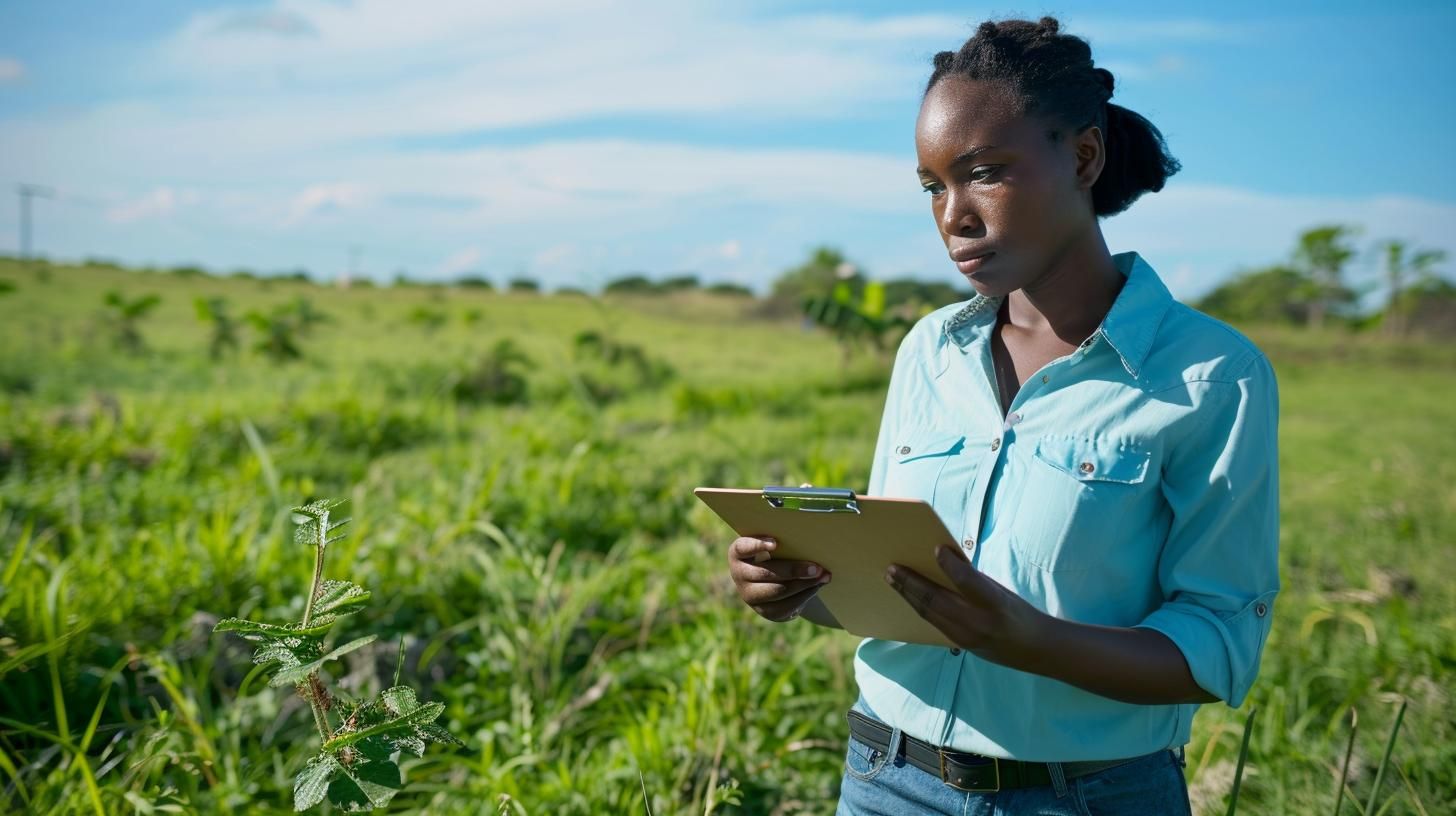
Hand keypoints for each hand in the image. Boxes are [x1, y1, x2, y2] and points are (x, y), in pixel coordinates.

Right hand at [727, 536, 831, 621]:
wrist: (772, 580)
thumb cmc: (775, 553)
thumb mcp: (773, 545)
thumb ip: (784, 542)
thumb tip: (811, 544)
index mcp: (738, 553)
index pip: (742, 548)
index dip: (757, 545)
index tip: (775, 543)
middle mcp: (739, 575)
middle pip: (767, 573)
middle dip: (794, 570)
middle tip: (816, 567)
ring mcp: (749, 596)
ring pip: (779, 591)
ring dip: (804, 584)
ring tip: (823, 576)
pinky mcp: (764, 611)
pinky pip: (786, 606)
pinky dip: (805, 595)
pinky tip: (817, 586)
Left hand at [885, 542, 1044, 662]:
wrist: (1035, 650)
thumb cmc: (1019, 613)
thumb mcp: (1002, 592)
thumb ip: (975, 580)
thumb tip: (944, 561)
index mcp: (997, 604)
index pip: (969, 582)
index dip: (951, 564)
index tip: (936, 547)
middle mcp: (980, 622)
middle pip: (937, 600)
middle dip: (911, 583)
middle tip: (891, 568)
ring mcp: (967, 637)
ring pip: (929, 614)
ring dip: (908, 595)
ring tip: (892, 579)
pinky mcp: (960, 645)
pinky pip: (933, 623)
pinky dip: (918, 607)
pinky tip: (907, 597)